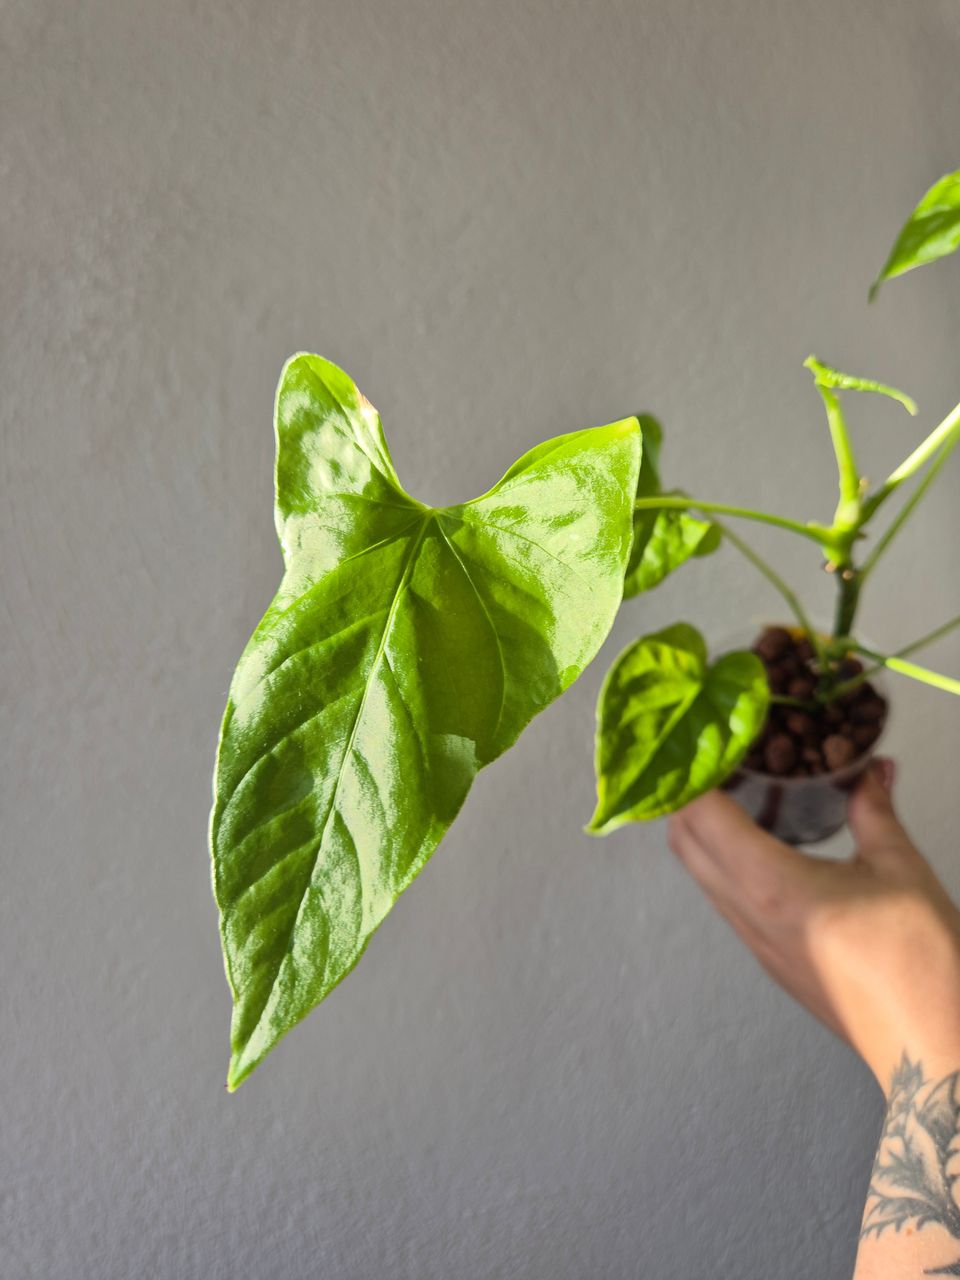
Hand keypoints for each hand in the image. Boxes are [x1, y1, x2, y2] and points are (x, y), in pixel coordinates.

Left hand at [667, 760, 959, 1094]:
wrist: (933, 1049)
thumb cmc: (922, 968)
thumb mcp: (901, 870)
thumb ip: (875, 811)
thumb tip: (872, 770)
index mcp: (772, 886)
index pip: (700, 816)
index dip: (693, 774)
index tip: (703, 741)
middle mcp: (749, 916)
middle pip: (685, 844)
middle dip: (688, 797)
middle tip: (717, 761)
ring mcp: (755, 944)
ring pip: (702, 875)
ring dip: (705, 831)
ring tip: (740, 794)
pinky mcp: (771, 962)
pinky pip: (728, 901)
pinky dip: (727, 864)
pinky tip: (766, 846)